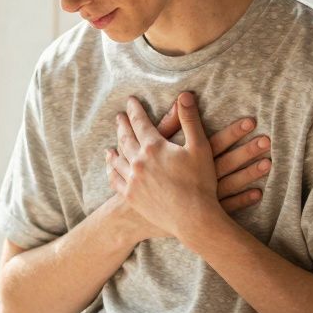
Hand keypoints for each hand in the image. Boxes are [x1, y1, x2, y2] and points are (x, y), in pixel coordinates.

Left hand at [108, 91, 238, 239]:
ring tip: (111, 144)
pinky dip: (111, 170)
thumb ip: (190, 120)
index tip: (130, 101)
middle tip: (119, 117)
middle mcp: (138, 161)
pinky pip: (115, 180)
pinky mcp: (131, 197)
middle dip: (122, 126)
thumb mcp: (200, 147)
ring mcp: (132, 180)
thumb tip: (184, 95)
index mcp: (154, 147)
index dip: (135, 110)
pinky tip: (111, 166)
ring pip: (117, 159)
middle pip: (125, 138)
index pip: (140, 122)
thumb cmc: (201, 182)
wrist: (193, 218)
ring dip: (114, 148)